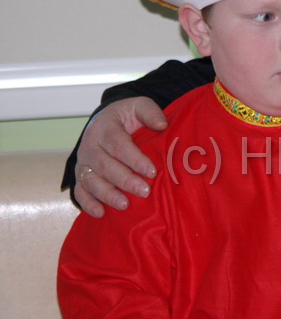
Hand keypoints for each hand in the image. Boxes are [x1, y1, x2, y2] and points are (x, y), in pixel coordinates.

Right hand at [74, 97, 167, 217]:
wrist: (104, 121)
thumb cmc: (125, 116)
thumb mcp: (138, 106)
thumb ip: (150, 112)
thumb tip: (162, 125)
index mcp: (105, 128)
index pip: (119, 145)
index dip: (135, 159)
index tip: (152, 172)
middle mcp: (90, 146)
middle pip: (106, 166)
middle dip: (125, 180)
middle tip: (145, 191)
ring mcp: (83, 162)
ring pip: (92, 180)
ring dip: (107, 194)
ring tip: (125, 204)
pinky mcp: (80, 176)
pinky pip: (80, 191)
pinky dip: (88, 203)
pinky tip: (101, 213)